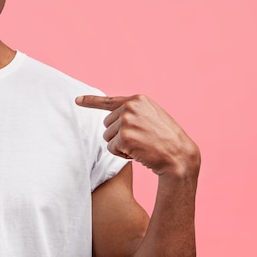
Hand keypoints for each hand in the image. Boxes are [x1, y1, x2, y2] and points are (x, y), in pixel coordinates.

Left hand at [75, 94, 199, 177]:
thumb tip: (112, 117)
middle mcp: (130, 106)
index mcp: (137, 99)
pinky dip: (122, 154)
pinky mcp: (124, 136)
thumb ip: (133, 112)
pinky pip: (112, 148)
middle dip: (119, 135)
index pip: (108, 100)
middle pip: (107, 124)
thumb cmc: (167, 139)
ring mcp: (126, 120)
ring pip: (107, 137)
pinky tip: (138, 153)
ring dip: (120, 146)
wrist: (180, 156)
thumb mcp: (151, 117)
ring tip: (141, 146)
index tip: (77, 100)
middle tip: (140, 140)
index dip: (90, 101)